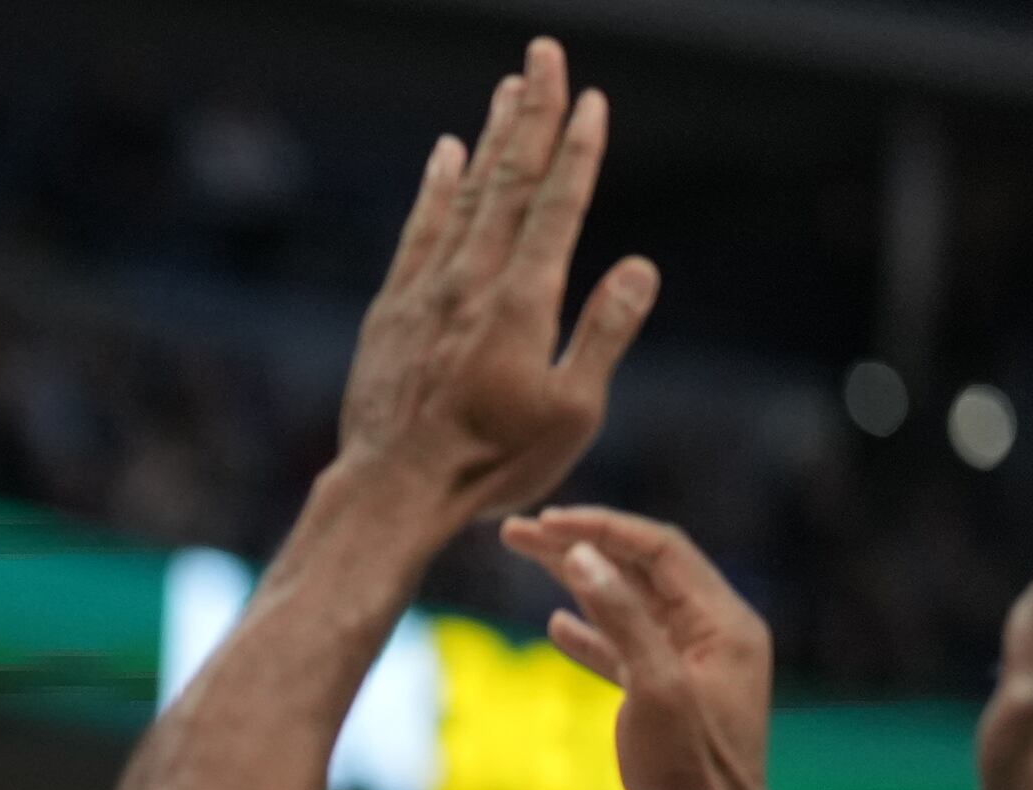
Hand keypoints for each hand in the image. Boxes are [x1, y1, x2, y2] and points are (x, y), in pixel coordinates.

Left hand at [330, 39, 655, 543]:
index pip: (557, 206)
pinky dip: (435, 188)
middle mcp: (472, 281)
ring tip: (508, 88)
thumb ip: (605, 333)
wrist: (391, 492)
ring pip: (464, 196)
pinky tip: (446, 155)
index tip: (592, 100)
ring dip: (489, 138)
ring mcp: (427, 291)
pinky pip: (419, 232)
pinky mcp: (393, 310)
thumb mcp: (571, 413)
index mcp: (523, 302)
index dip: (577, 150)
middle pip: (509, 180)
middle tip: (545, 54)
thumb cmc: (491, 464)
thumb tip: (641, 267)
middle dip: (532, 113)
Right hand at [500, 505, 792, 789]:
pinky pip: (627, 646)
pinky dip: (591, 631)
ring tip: (523, 554)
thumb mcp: (654, 689)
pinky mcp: (670, 696)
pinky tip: (556, 625)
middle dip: (581, 545)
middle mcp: (715, 636)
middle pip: (642, 569)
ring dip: (576, 580)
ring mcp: (694, 666)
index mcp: (725, 625)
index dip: (603, 529)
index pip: (662, 549)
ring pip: (629, 603)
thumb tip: (580, 554)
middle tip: (518, 531)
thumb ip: (621, 618)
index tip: (547, 521)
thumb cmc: (689, 773)